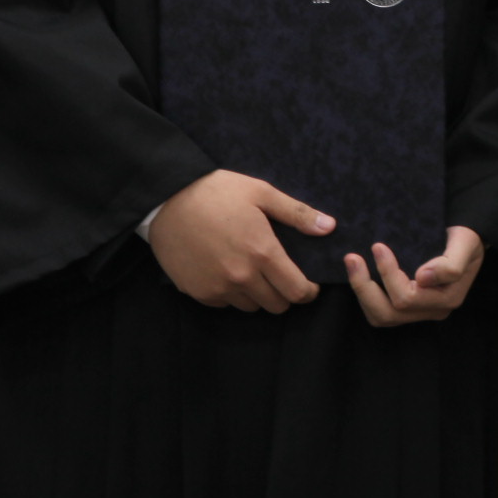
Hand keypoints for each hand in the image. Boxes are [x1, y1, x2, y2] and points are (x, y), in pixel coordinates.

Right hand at [147, 170, 333, 312]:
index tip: (308, 285)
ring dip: (257, 294)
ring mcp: (218, 287)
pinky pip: (225, 303)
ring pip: (251, 306)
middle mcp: (242, 276)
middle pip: (276, 305)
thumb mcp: (261, 193)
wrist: (167, 199)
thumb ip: (297, 213)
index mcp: (262, 252)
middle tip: (280, 276)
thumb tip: (330, 227)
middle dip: (284, 294)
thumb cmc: (217, 191)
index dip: (308, 292)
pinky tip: (227, 271)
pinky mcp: (199, 292)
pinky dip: (231, 294)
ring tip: (252, 271)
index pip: (297, 291)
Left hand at [344, 225, 485, 325]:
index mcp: (446, 298)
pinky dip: (367, 295)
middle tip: (351, 257)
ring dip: (362, 292)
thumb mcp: (466, 243)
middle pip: (389, 313)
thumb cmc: (466, 238)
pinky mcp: (408, 307)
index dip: (387, 273)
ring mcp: (419, 311)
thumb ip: (451, 264)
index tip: (377, 246)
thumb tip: (422, 278)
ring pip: (381, 316)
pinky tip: (361, 274)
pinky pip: (381, 310)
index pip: (407, 297)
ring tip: (352, 263)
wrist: (467, 239)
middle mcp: (432, 310)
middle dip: (365, 286)